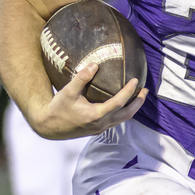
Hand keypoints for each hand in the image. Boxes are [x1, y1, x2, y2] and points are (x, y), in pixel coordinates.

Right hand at [29, 62, 146, 139]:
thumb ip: (81, 77)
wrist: (49, 127)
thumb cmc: (58, 108)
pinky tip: (123, 104)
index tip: (136, 80)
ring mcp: (100, 128)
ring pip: (122, 119)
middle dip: (138, 102)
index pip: (119, 102)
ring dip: (132, 108)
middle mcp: (101, 124)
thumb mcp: (68, 91)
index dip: (129, 91)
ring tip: (139, 97)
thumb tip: (95, 64)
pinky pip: (115, 121)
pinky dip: (123, 112)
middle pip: (127, 114)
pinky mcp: (97, 130)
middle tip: (145, 90)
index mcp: (95, 115)